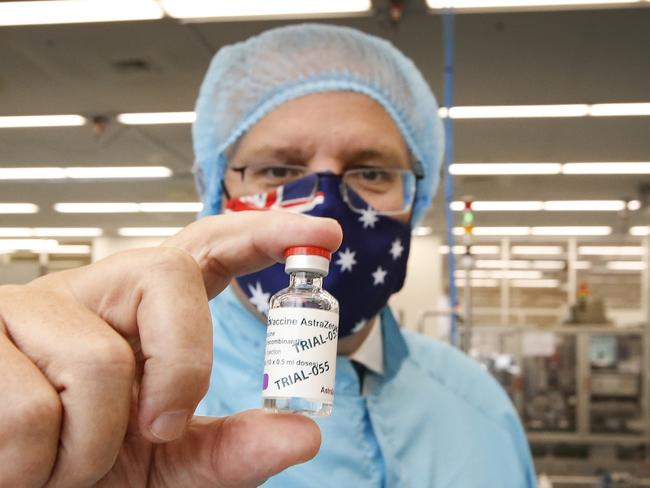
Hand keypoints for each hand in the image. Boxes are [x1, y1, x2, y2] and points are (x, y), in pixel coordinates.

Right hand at [0, 211, 341, 486]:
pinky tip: (19, 467)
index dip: (262, 233)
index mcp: (143, 314)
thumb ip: (230, 449)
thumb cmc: (84, 469)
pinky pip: (27, 407)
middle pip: (167, 275)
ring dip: (91, 446)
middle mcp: (94, 294)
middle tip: (159, 428)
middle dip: (181, 364)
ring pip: (97, 362)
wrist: (6, 486)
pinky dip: (35, 466)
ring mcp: (29, 309)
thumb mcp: (165, 465)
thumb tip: (304, 433)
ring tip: (61, 466)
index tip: (323, 233)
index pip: (208, 249)